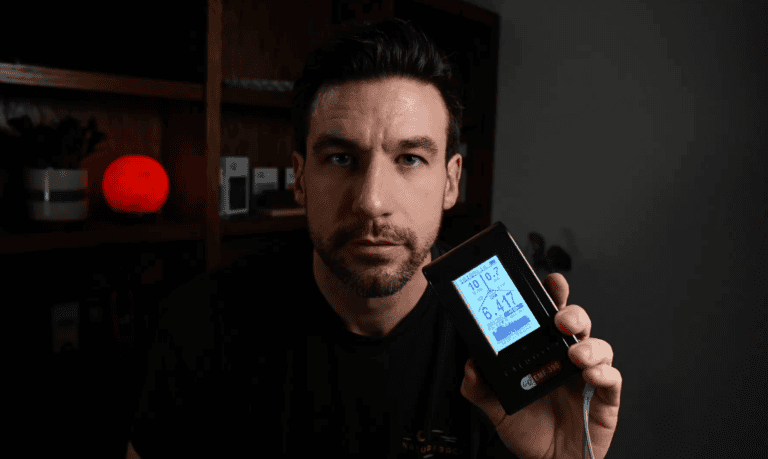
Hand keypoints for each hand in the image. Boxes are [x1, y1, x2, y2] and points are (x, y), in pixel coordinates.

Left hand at [460, 273, 621, 458]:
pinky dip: (604, 372)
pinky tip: (589, 375)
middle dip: (572, 313)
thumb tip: (471, 365)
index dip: (553, 295)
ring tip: (574, 355)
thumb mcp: (495, 406)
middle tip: (560, 318)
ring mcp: (588, 376)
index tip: (549, 281)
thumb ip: (478, 386)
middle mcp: (567, 359)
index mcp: (543, 352)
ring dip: (588, 345)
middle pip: (577, 323)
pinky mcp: (604, 398)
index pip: (549, 316)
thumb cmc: (527, 430)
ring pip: (598, 346)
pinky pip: (612, 378)